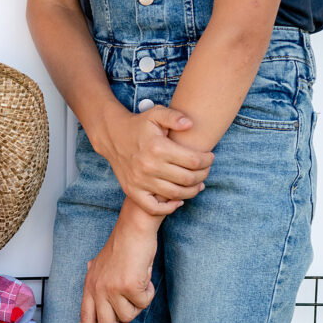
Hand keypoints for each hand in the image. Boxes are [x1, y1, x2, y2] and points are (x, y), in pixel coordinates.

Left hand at [80, 204, 158, 322]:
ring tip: (138, 283)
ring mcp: (113, 289)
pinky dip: (149, 292)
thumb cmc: (123, 244)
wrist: (134, 229)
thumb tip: (92, 277)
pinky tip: (145, 277)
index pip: (86, 316)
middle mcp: (98, 289)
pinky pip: (144, 303)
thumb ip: (98, 276)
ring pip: (130, 314)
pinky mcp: (129, 287)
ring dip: (139, 302)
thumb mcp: (102, 262)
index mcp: (90, 284)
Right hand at [96, 106, 212, 214]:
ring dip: (192, 191)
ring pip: (175, 194)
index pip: (193, 161)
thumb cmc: (139, 125)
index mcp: (158, 147)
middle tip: (206, 170)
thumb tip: (190, 124)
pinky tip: (179, 200)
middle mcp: (149, 166)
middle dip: (203, 175)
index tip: (210, 157)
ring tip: (198, 184)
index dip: (207, 161)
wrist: (112, 136)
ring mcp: (140, 181)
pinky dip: (169, 208)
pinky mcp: (133, 191)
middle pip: (187, 179)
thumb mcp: (155, 114)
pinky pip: (154, 207)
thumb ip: (174, 116)